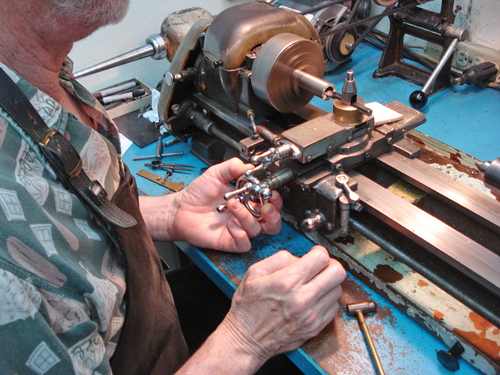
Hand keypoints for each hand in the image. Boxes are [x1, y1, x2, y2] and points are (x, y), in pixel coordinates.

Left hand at [172, 158, 282, 251]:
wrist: (180, 209)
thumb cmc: (198, 194)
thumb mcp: (215, 174)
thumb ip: (231, 168)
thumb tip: (247, 166)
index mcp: (248, 200)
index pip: (270, 202)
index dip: (274, 198)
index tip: (270, 191)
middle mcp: (246, 215)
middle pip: (272, 221)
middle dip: (273, 214)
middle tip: (265, 205)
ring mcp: (239, 229)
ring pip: (257, 230)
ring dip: (247, 217)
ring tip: (233, 205)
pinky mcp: (230, 241)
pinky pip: (244, 244)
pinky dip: (241, 235)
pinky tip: (231, 225)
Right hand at [220, 246, 345, 362]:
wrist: (246, 340)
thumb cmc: (248, 306)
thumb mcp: (254, 273)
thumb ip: (279, 259)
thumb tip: (300, 258)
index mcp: (287, 281)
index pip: (321, 258)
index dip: (319, 252)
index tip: (314, 255)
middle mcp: (302, 298)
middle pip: (338, 273)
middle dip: (330, 265)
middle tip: (320, 268)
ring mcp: (311, 315)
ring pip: (338, 290)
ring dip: (328, 284)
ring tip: (313, 286)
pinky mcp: (315, 328)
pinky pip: (334, 307)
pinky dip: (326, 300)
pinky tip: (313, 300)